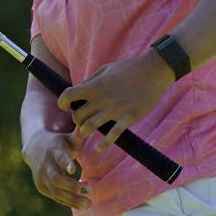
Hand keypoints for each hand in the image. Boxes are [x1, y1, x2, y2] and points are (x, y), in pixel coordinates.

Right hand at [21, 129, 91, 210]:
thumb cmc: (58, 143)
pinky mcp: (41, 187)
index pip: (59, 157)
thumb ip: (79, 135)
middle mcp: (45, 164)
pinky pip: (56, 197)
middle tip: (90, 190)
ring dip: (72, 199)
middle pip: (56, 178)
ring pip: (56, 191)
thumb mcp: (67, 137)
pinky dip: (68, 202)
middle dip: (73, 186)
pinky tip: (82, 205)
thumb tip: (89, 125)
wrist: (34, 148)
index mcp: (53, 150)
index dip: (65, 163)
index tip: (74, 169)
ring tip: (88, 204)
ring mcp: (41, 177)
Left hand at [57, 51, 173, 152]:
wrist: (153, 71)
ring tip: (87, 131)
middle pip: (77, 116)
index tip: (65, 105)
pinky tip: (99, 147)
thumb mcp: (105, 69)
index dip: (62, 102)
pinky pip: (112, 135)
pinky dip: (103, 144)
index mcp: (95, 85)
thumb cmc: (128, 68)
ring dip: (85, 132)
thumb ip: (90, 81)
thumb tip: (77, 89)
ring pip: (89, 128)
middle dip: (76, 119)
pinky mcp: (128, 118)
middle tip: (81, 119)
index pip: (68, 95)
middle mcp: (102, 99)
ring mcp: (115, 110)